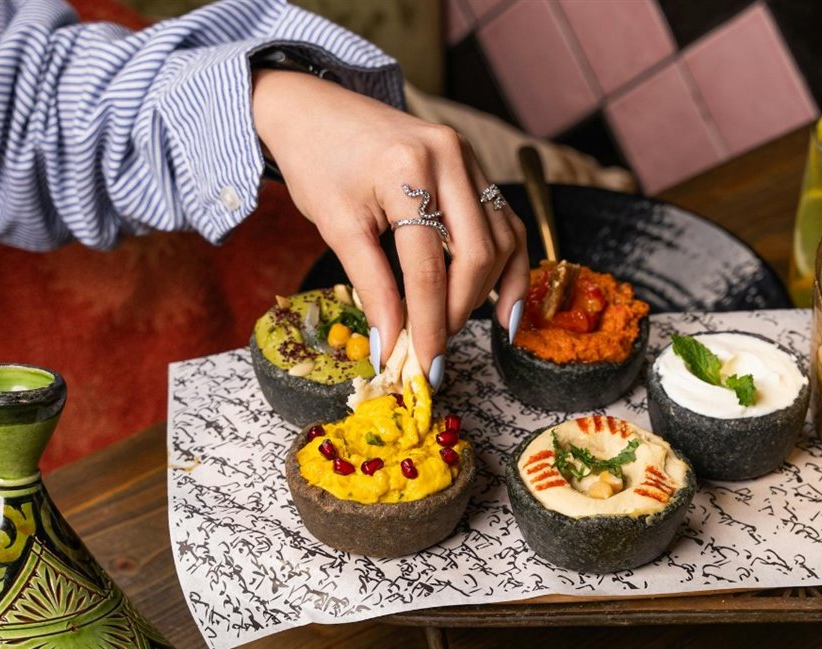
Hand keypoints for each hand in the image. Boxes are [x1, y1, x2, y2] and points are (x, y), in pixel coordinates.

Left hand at [252, 70, 528, 382]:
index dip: (429, 324)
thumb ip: (372, 286)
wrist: (315, 109)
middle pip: (475, 254)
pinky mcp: (475, 166)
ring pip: (501, 239)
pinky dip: (506, 265)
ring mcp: (468, 158)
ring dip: (486, 292)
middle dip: (458, 312)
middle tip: (435, 350)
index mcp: (407, 169)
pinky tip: (502, 305)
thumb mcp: (337, 226)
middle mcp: (449, 157)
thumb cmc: (318, 164)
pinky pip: (504, 222)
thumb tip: (392, 345)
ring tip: (457, 329)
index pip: (427, 266)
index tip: (425, 367)